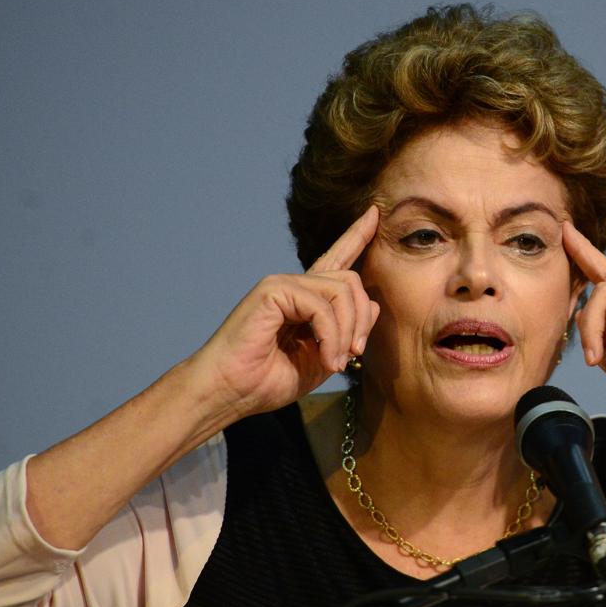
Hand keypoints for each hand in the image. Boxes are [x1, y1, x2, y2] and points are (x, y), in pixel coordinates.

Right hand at [185, 206, 380, 420]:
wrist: (231, 392)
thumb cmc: (268, 380)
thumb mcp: (324, 358)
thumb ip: (348, 333)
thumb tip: (372, 305)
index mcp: (307, 299)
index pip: (336, 259)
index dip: (356, 236)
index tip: (374, 214)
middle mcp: (296, 285)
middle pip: (351, 280)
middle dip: (362, 320)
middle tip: (353, 354)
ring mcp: (283, 284)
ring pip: (341, 290)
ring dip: (347, 332)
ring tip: (334, 361)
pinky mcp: (273, 290)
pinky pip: (321, 305)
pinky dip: (330, 335)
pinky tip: (323, 357)